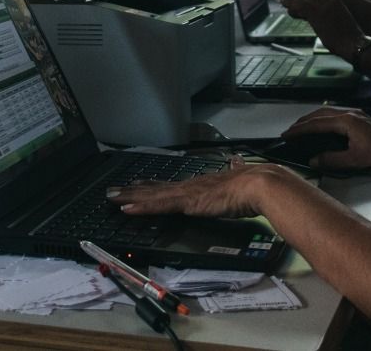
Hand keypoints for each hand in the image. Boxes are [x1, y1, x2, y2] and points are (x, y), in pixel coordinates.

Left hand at [109, 157, 284, 217]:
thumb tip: (237, 162)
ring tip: (111, 197)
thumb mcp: (239, 179)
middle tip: (112, 191)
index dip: (152, 185)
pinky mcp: (187, 202)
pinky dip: (142, 207)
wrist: (259, 185)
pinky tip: (127, 208)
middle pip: (155, 188)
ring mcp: (186, 193)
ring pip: (151, 196)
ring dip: (129, 197)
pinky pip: (159, 206)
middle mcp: (189, 186)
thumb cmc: (253, 187)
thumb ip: (234, 173)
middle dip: (132, 190)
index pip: (171, 185)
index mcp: (200, 184)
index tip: (138, 184)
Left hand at [280, 0, 362, 56]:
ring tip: (283, 2)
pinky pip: (302, 7)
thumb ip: (324, 15)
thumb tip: (310, 18)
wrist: (354, 44)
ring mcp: (325, 6)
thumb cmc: (347, 36)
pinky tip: (289, 10)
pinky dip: (293, 7)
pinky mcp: (320, 15)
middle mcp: (330, 0)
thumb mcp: (337, 19)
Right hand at [282, 106, 370, 174]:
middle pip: (321, 113)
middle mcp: (352, 114)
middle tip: (292, 130)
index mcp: (348, 121)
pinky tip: (324, 126)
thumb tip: (314, 160)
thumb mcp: (354, 161)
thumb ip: (332, 160)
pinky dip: (326, 119)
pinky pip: (338, 114)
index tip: (288, 133)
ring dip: (315, 119)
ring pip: (329, 112)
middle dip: (304, 121)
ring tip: (304, 127)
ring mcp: (358, 115)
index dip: (300, 129)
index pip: (317, 123)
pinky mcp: (362, 119)